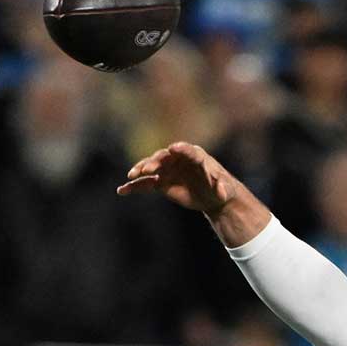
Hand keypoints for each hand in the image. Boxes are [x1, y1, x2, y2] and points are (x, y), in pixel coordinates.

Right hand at [117, 142, 270, 244]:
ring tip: (131, 176)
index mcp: (195, 156)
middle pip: (164, 157)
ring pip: (151, 168)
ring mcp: (167, 170)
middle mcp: (178, 159)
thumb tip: (222, 190)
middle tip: (148, 169)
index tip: (172, 148)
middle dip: (155, 162)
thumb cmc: (221, 189)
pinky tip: (122, 191)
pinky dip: (134, 187)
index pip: (186, 150)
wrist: (212, 197)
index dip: (180, 149)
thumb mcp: (224, 190)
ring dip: (140, 170)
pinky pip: (145, 183)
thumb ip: (221, 188)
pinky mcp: (161, 182)